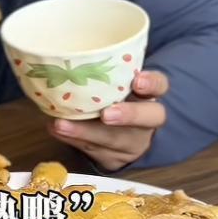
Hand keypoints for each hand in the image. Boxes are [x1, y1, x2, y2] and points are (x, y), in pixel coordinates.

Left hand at [48, 70, 168, 170]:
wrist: (119, 132)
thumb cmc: (110, 95)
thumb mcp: (114, 82)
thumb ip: (104, 73)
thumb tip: (70, 60)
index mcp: (149, 94)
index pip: (160, 85)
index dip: (152, 83)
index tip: (138, 80)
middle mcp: (146, 120)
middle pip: (146, 119)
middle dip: (126, 116)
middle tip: (106, 115)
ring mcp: (132, 142)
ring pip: (114, 140)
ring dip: (85, 133)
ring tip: (61, 124)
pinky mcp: (114, 158)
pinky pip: (94, 151)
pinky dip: (73, 140)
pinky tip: (57, 131)